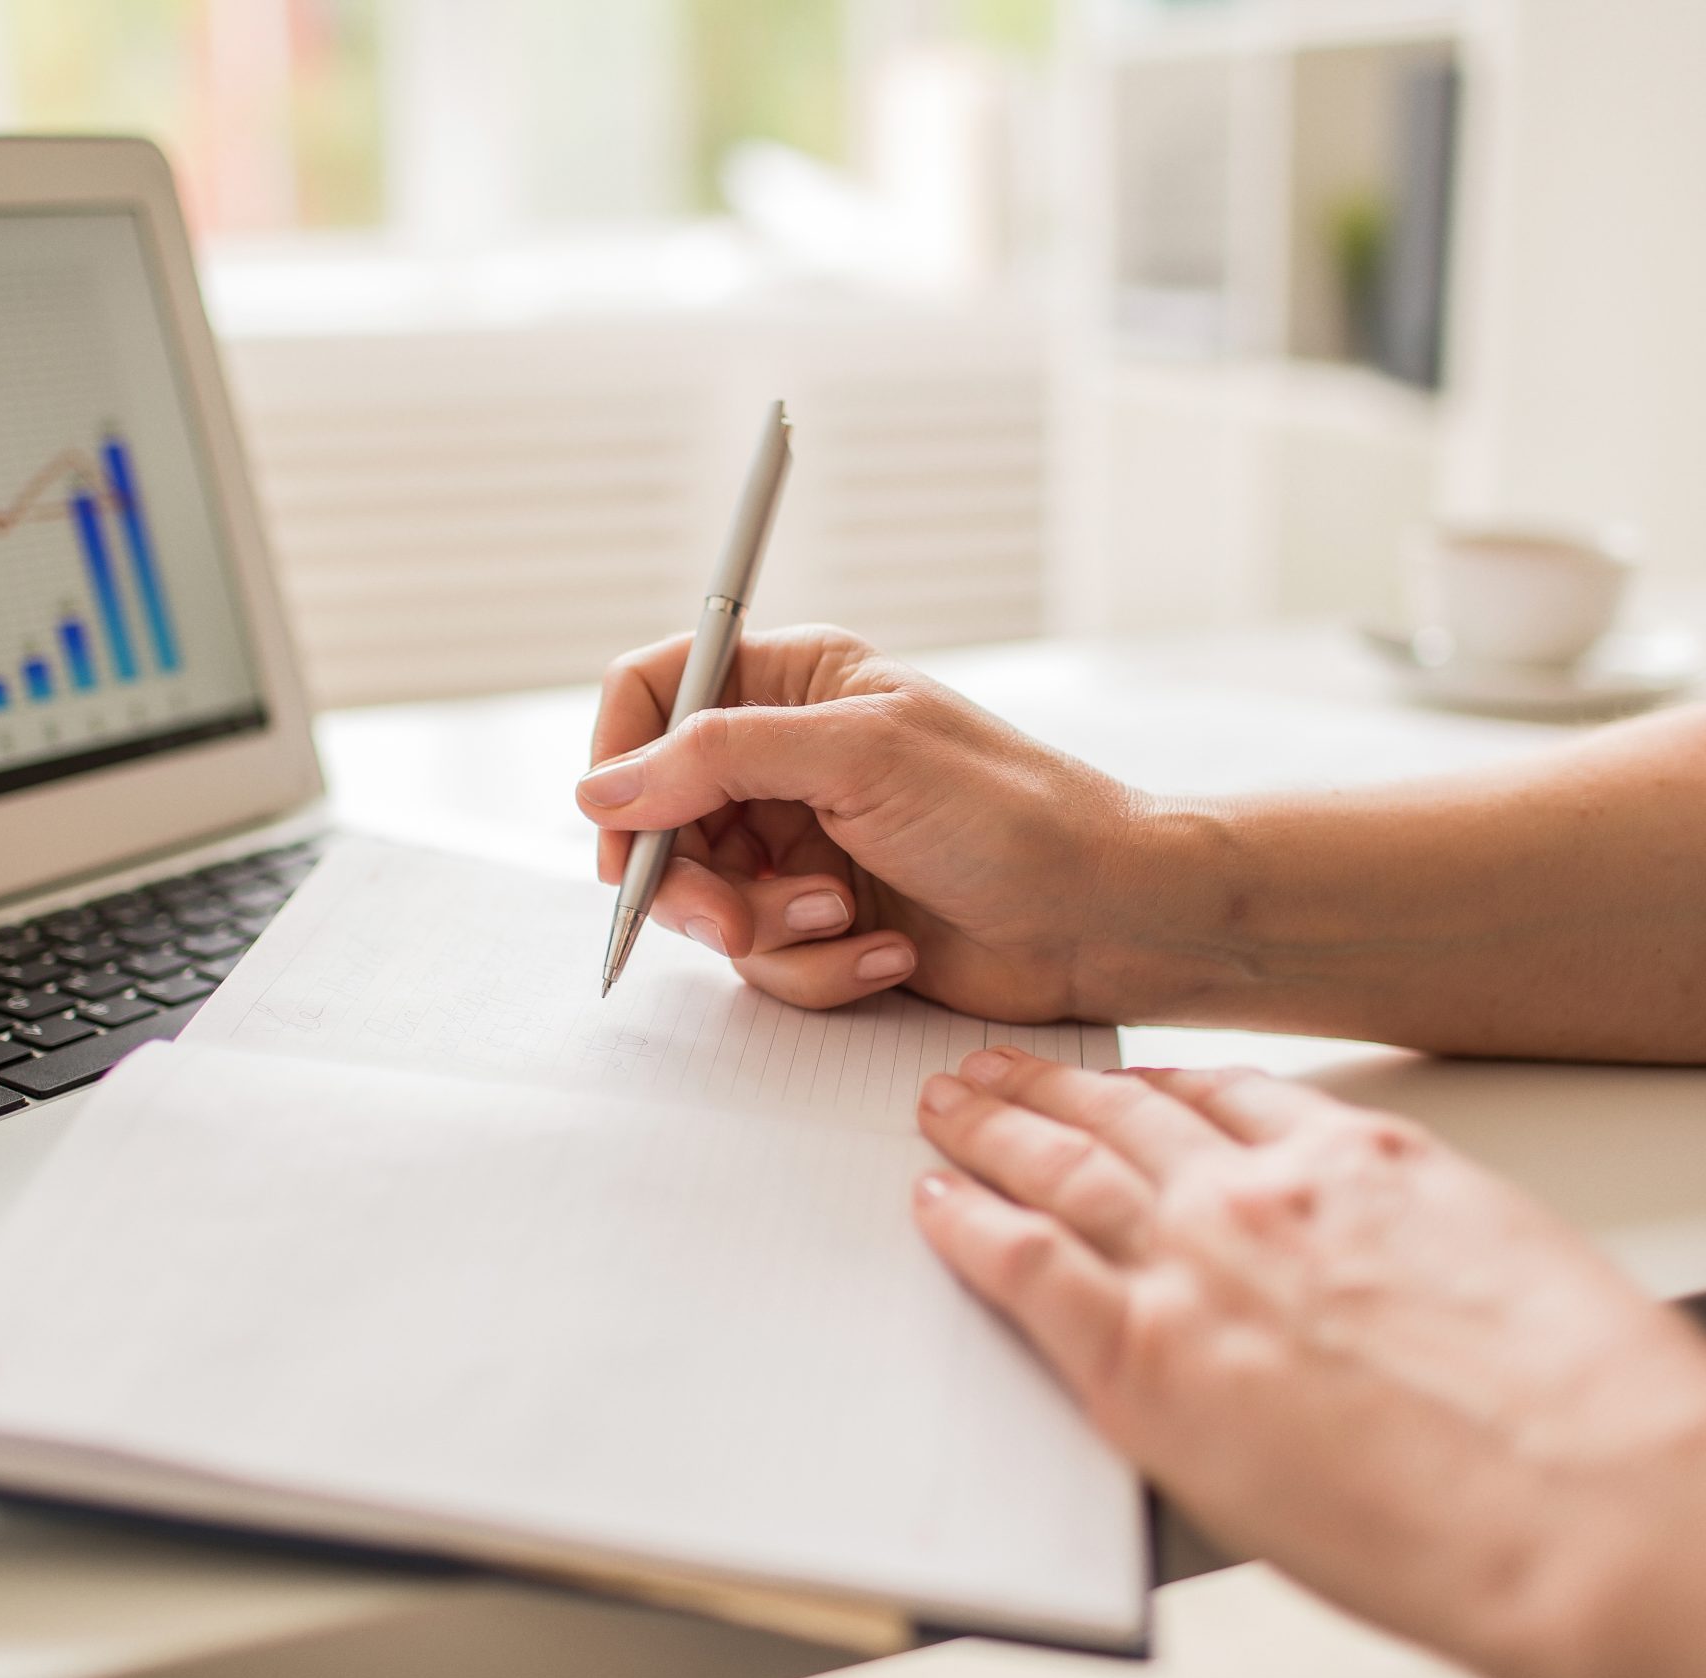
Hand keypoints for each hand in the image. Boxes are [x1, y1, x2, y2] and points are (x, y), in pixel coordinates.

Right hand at [577, 626, 1137, 1018]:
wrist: (1104, 917)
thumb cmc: (1011, 814)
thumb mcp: (860, 756)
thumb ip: (718, 757)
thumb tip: (601, 788)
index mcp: (792, 681)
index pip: (653, 690)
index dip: (620, 758)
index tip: (620, 829)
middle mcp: (784, 759)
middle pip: (657, 815)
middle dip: (690, 879)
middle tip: (727, 918)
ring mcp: (799, 845)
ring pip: (704, 901)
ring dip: (768, 929)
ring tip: (842, 919)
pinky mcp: (823, 923)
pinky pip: (764, 960)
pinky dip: (819, 968)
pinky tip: (888, 953)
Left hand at [907, 1050, 1705, 1677]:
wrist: (1605, 1498)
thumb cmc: (1598, 1413)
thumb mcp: (1514, 1279)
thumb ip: (1424, 1262)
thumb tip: (1410, 1301)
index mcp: (1367, 1162)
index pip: (1237, 1099)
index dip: (1168, 1086)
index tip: (1138, 1079)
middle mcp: (1269, 1194)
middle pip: (1129, 1115)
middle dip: (1055, 1086)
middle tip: (1002, 1066)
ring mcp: (1201, 1267)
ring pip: (1063, 1166)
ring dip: (994, 1127)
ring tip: (948, 1104)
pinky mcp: (1148, 1358)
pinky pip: (1025, 1265)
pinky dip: (969, 1227)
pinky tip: (936, 1202)